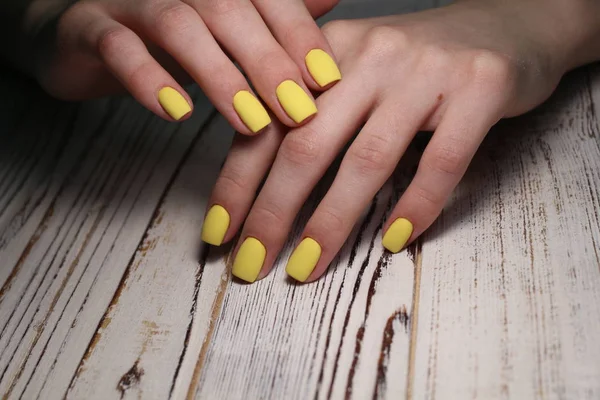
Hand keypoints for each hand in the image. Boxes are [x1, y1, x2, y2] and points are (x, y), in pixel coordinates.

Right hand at [29, 0, 340, 132]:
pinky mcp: (91, 27)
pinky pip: (120, 47)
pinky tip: (177, 112)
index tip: (328, 81)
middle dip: (269, 63)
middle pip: (230, 11)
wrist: (83, 32)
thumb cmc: (167, 37)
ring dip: (220, 76)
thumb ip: (274, 14)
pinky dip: (149, 79)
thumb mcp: (226, 29)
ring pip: (180, 26)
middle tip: (298, 111)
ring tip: (250, 122)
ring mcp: (131, 0)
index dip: (299, 36)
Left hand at [202, 0, 599, 281]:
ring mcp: (426, 71)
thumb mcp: (352, 71)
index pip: (269, 123)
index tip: (220, 234)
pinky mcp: (480, 88)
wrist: (504, 25)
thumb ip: (308, 110)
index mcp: (327, 51)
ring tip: (307, 266)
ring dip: (331, 221)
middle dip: (273, 212)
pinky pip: (442, 160)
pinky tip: (393, 240)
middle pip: (308, 145)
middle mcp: (371, 54)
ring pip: (367, 159)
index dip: (238, 182)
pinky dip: (416, 204)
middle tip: (251, 263)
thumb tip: (254, 177)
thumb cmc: (414, 63)